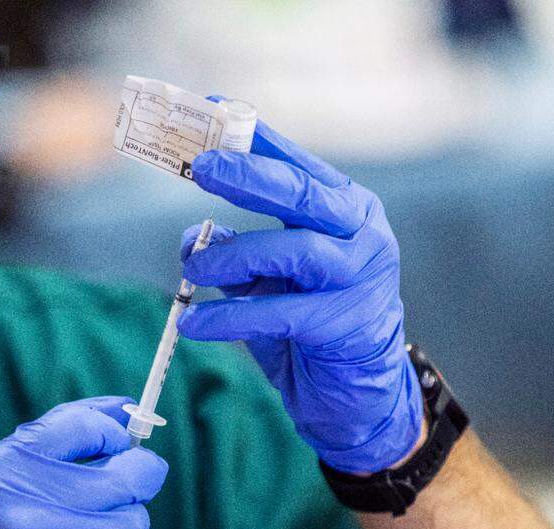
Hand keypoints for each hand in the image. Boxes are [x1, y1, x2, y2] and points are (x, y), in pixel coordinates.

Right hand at [0, 398, 166, 528]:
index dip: (114, 433)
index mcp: (1, 469)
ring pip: (133, 525)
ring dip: (129, 526)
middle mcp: (20, 511)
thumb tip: (127, 409)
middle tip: (139, 479)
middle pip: (123, 480)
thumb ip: (58, 437)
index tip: (120, 443)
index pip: (84, 428)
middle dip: (142, 475)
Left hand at [178, 120, 423, 473]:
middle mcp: (362, 234)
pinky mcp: (349, 324)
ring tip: (193, 270)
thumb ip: (237, 252)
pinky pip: (283, 313)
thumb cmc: (309, 327)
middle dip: (246, 176)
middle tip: (201, 167)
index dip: (255, 137)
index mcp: (346, 209)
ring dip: (233, 257)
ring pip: (295, 251)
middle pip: (301, 195)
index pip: (297, 164)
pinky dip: (231, 316)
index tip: (212, 108)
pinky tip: (195, 323)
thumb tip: (192, 238)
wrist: (354, 395)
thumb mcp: (267, 280)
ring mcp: (362, 278)